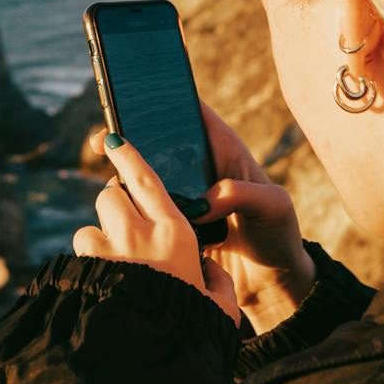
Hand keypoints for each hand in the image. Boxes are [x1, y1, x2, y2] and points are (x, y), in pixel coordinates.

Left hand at [72, 131, 240, 327]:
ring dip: (99, 239)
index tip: (113, 140)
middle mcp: (138, 234)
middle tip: (124, 228)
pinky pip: (81, 252)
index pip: (145, 178)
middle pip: (110, 195)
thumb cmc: (190, 335)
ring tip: (114, 266)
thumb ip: (217, 283)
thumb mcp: (220, 309)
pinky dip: (89, 262)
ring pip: (91, 226)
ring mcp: (108, 252)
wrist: (146, 367)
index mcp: (175, 234)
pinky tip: (101, 283)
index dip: (128, 154)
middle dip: (114, 206)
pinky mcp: (86, 271)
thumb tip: (210, 271)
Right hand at [88, 104, 316, 335]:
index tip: (134, 103)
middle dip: (128, 137)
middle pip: (158, 141)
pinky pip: (147, 208)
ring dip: (124, 176)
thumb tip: (203, 203)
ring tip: (110, 183)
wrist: (271, 281)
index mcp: (224, 150)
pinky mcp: (173, 221)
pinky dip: (131, 208)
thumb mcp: (274, 207)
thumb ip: (242, 195)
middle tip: (104, 142)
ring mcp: (185, 194)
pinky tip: (118, 215)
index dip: (163, 102)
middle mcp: (200, 167)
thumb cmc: (279, 235)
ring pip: (146, 174)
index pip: (191, 112)